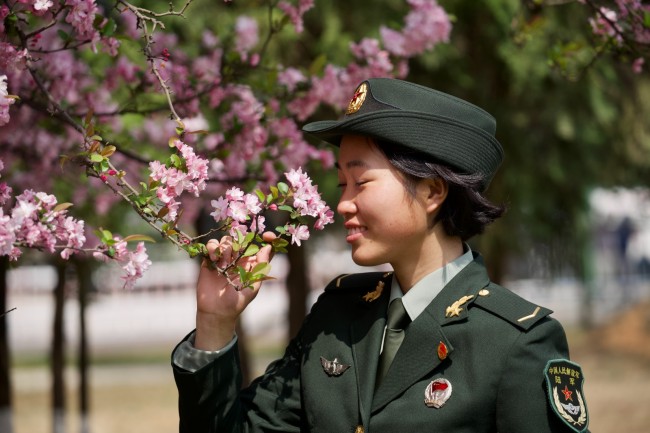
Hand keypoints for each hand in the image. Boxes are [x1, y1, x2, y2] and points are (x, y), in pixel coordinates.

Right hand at [194, 231, 275, 349]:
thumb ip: (261, 265)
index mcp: (250, 263)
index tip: (267, 236)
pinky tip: (214, 259)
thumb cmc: (237, 301)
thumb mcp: (254, 284)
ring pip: (226, 240)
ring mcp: (223, 258)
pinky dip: (213, 247)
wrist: (216, 311)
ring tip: (224, 263)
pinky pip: (212, 245)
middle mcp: (237, 258)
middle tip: (235, 258)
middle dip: (239, 244)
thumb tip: (269, 247)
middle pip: (240, 238)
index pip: (260, 245)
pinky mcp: (209, 260)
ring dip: (226, 248)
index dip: (265, 238)